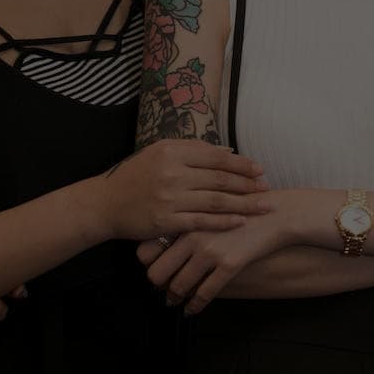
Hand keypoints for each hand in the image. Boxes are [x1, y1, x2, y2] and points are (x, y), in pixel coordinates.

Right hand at [99, 140, 270, 240]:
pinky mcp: (166, 221)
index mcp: (172, 151)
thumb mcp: (159, 152)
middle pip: (220, 179)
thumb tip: (228, 153)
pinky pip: (202, 222)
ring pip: (215, 201)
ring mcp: (169, 198)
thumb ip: (192, 151)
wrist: (105, 203)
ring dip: (244, 204)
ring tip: (264, 206)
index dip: (241, 164)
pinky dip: (223, 222)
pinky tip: (240, 222)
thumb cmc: (136, 175)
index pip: (215, 157)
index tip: (260, 169)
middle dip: (248, 184)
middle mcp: (172, 173)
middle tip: (268, 188)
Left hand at [136, 212, 291, 314]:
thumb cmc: (240, 209)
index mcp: (183, 220)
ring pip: (178, 287)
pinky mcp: (229, 265)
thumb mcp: (207, 209)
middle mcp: (191, 236)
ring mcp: (210, 252)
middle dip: (157, 286)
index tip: (152, 269)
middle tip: (160, 289)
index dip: (146, 265)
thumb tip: (161, 243)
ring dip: (174, 299)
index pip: (145, 251)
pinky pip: (204, 294)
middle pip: (156, 272)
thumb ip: (184, 223)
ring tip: (174, 301)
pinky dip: (195, 306)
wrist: (274, 213)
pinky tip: (193, 309)